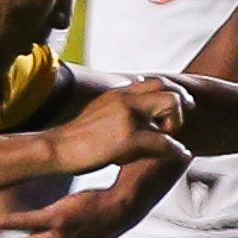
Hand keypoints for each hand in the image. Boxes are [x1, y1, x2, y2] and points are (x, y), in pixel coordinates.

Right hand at [50, 81, 191, 177]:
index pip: (155, 81)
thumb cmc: (74, 139)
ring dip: (176, 125)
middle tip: (176, 126)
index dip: (173, 92)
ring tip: (168, 142)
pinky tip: (180, 155)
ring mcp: (128, 116)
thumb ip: (117, 108)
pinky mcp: (129, 137)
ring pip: (172, 106)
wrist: (55, 149)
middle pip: (169, 89)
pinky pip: (165, 141)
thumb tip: (131, 111)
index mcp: (118, 93)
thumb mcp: (97, 114)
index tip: (182, 104)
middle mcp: (124, 98)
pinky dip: (176, 150)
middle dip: (181, 107)